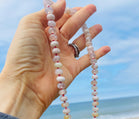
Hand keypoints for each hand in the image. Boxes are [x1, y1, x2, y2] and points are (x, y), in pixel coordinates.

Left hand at [0, 0, 109, 118]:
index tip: (81, 6)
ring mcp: (64, 58)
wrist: (26, 83)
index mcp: (43, 32)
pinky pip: (87, 61)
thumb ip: (47, 13)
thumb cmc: (24, 53)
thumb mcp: (30, 24)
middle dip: (82, 18)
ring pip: (80, 44)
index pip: (60, 18)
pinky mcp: (72, 70)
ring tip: (99, 27)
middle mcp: (54, 44)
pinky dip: (97, 55)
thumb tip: (64, 2)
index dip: (70, 11)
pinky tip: (107, 48)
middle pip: (71, 28)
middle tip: (93, 8)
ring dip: (90, 35)